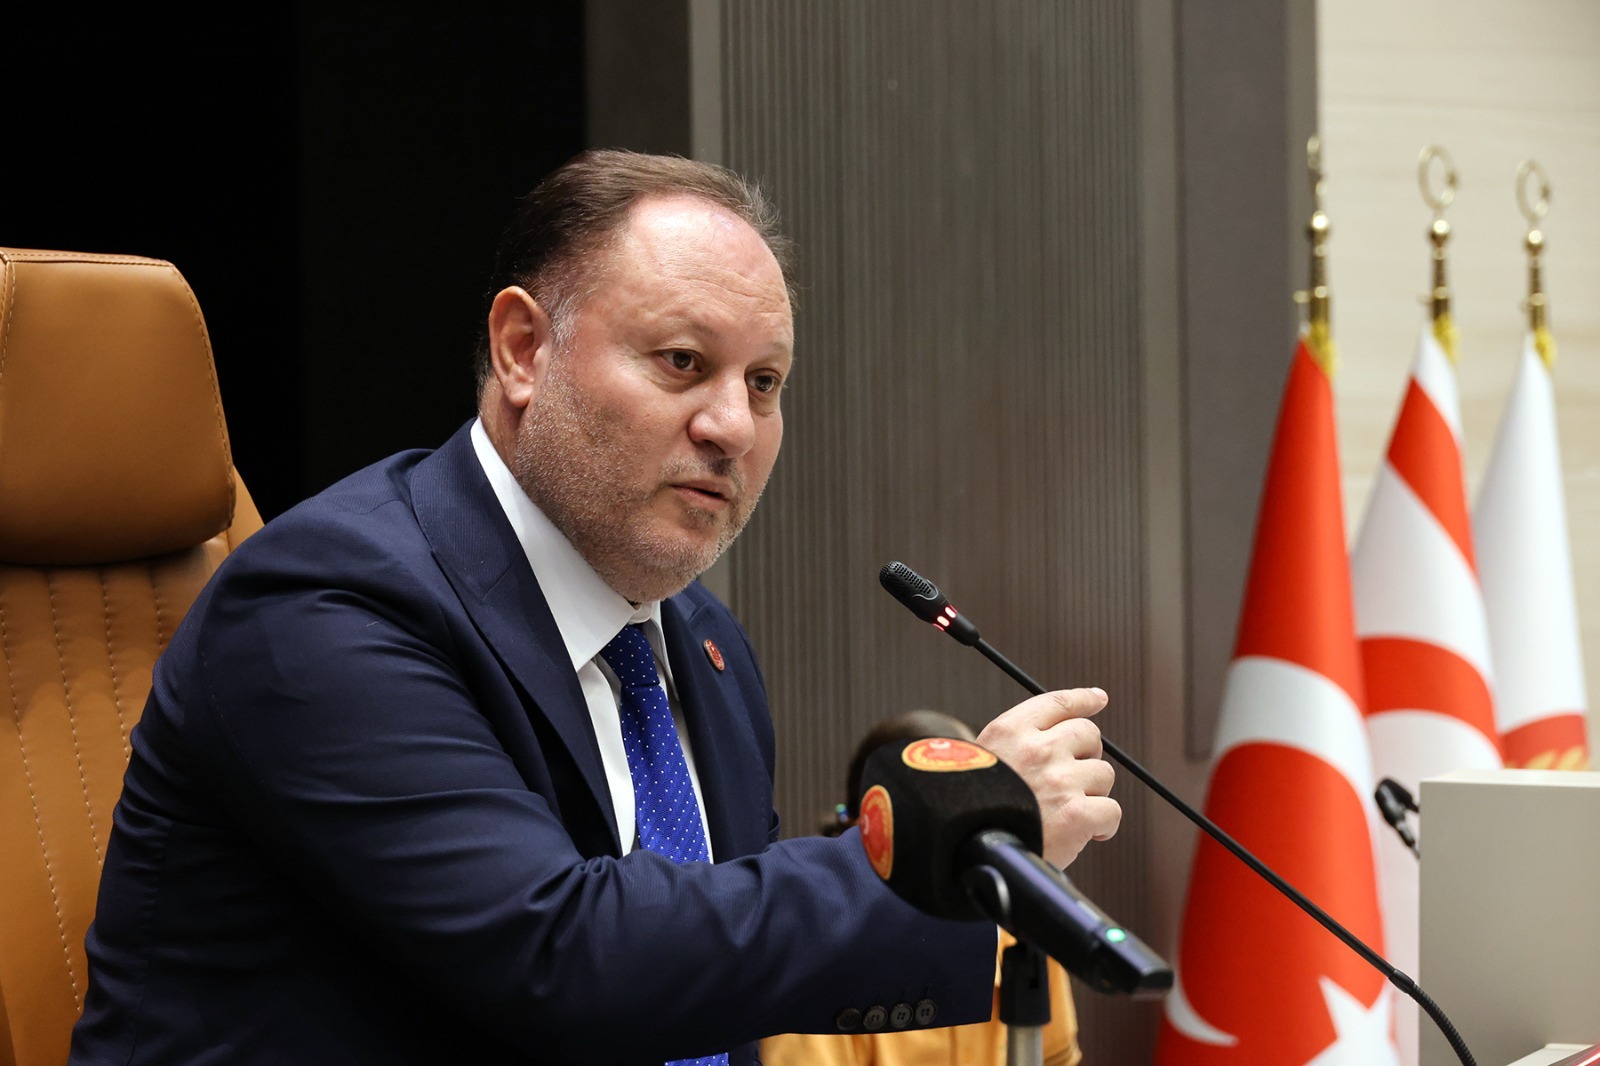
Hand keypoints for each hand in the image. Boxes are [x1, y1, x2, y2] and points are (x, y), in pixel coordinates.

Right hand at [975, 688, 1118, 867]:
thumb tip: (1064, 729)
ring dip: (1092, 792)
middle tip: (1072, 777)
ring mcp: (1059, 781)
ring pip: (1104, 774)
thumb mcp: (984, 760)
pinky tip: (1087, 832)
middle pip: (1089, 734)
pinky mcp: (1076, 815)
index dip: (1083, 699)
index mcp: (1011, 731)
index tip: (1097, 698)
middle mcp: (1038, 749)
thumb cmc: (975, 809)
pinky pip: (1111, 811)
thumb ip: (1019, 742)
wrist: (968, 849)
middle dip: (1086, 755)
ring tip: (1067, 809)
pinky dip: (1103, 825)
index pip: (1058, 703)